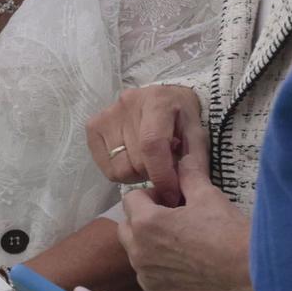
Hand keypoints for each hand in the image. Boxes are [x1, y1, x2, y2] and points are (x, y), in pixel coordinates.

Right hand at [85, 83, 205, 206]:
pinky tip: (132, 160)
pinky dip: (121, 171)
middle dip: (152, 174)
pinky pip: (105, 167)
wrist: (166, 98)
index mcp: (158, 101)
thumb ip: (192, 161)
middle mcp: (127, 104)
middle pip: (136, 161)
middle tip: (163, 169)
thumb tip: (181, 190)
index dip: (161, 173)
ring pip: (119, 168)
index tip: (171, 192)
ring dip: (136, 174)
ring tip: (148, 163)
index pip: (152, 144)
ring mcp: (106, 115)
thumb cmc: (183, 118)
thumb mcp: (197, 136)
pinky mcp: (93, 127)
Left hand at [116, 143, 252, 290]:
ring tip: (179, 243)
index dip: (151, 195)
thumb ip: (187, 175)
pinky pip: (148, 275)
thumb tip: (182, 157)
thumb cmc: (228, 232)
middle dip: (143, 219)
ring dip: (148, 244)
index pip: (131, 198)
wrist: (250, 272)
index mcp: (146, 223)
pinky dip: (158, 268)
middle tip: (172, 219)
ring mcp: (146, 276)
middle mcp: (138, 251)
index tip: (170, 199)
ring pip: (135, 252)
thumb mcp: (207, 196)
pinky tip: (183, 265)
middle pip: (127, 226)